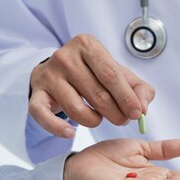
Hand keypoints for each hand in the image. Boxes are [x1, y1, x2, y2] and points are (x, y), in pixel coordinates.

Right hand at [29, 34, 154, 137]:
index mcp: (87, 45)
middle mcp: (65, 57)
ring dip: (93, 121)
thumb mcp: (118, 74)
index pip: (111, 75)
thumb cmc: (92, 74)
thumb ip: (138, 88)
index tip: (137, 114)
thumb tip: (142, 108)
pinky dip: (57, 128)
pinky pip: (44, 115)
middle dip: (115, 113)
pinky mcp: (36, 94)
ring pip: (76, 108)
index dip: (126, 98)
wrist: (57, 72)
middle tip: (122, 121)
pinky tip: (70, 133)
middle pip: (96, 93)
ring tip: (99, 119)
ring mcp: (48, 75)